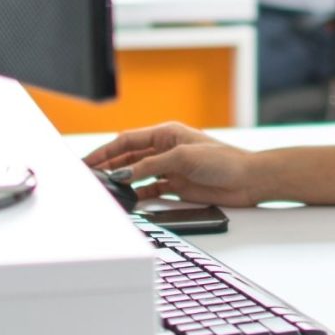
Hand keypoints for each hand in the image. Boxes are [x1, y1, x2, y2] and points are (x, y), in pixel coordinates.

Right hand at [83, 121, 261, 206]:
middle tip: (89, 178)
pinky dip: (137, 195)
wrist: (247, 180)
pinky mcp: (176, 185)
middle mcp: (166, 149)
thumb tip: (122, 174)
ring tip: (103, 190)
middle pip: (129, 157)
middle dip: (109, 166)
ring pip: (137, 173)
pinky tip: (127, 200)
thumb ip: (150, 166)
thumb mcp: (182, 158)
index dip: (106, 150)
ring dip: (121, 181)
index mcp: (167, 134)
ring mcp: (170, 168)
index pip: (128, 140)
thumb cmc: (223, 160)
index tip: (87, 162)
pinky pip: (150, 189)